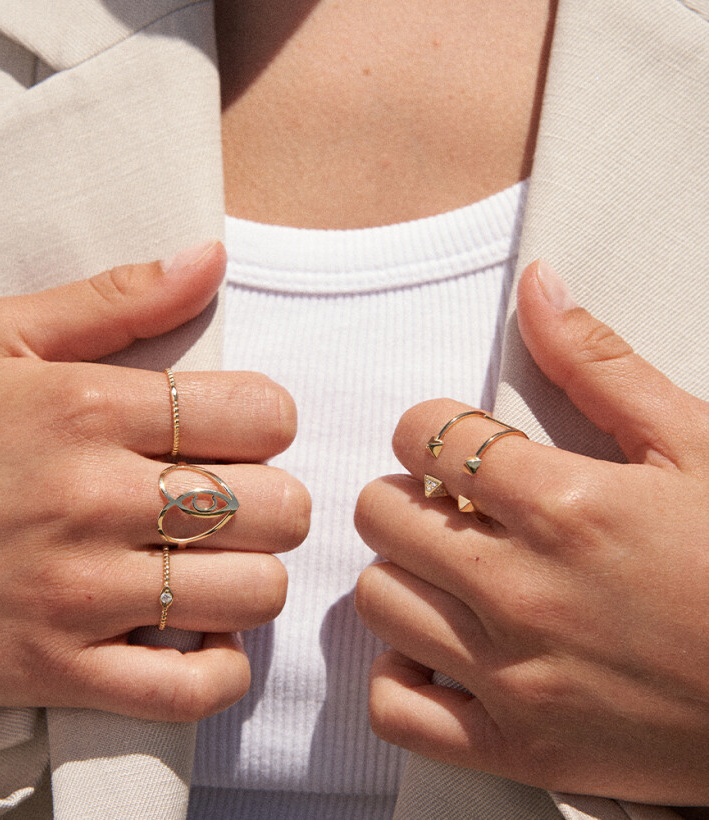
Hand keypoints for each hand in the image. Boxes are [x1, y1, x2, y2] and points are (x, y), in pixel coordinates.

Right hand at [0, 241, 309, 721]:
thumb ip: (120, 296)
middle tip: (240, 504)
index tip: (242, 435)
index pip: (262, 415)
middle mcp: (94, 499)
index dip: (272, 424)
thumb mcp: (8, 337)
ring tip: (219, 565)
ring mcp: (79, 592)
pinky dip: (222, 669)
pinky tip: (203, 634)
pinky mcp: (61, 668)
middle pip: (277, 508)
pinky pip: (191, 688)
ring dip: (255, 580)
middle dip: (278, 504)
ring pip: (252, 593)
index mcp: (92, 409)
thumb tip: (211, 259)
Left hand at [355, 260, 708, 803]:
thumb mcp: (692, 443)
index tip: (452, 443)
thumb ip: (598, 363)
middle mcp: (526, 589)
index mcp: (565, 503)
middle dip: (404, 495)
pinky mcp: (520, 747)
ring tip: (447, 572)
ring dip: (400, 574)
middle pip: (379, 513)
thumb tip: (537, 285)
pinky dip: (402, 677)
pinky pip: (397, 710)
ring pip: (377, 599)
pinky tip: (440, 652)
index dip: (428, 427)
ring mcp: (517, 676)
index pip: (423, 433)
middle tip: (447, 505)